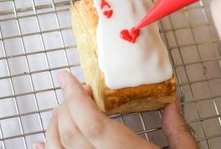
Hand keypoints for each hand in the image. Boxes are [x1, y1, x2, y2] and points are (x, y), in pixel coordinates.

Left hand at [32, 71, 198, 148]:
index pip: (92, 122)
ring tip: (60, 110)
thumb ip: (177, 129)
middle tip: (74, 91)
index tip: (68, 78)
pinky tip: (43, 143)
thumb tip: (171, 102)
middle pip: (70, 132)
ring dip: (54, 125)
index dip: (75, 97)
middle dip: (66, 105)